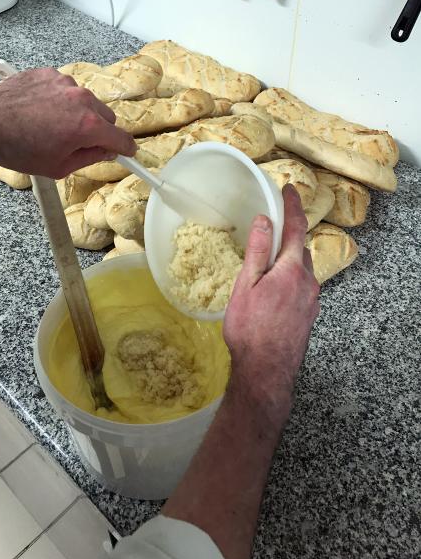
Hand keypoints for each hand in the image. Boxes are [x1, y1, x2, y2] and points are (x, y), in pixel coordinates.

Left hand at [0, 68, 135, 177]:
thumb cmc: (16, 147)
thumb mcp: (58, 167)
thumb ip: (90, 158)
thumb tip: (105, 152)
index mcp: (88, 126)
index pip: (122, 138)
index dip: (126, 149)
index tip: (127, 152)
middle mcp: (82, 100)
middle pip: (107, 117)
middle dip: (99, 130)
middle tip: (79, 143)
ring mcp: (65, 84)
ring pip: (86, 102)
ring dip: (79, 114)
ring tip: (53, 126)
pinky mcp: (50, 74)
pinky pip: (66, 90)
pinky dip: (60, 100)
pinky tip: (42, 112)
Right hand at [224, 185, 319, 412]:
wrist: (266, 371)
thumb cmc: (250, 327)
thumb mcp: (246, 285)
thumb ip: (257, 251)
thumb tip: (263, 219)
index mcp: (291, 269)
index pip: (295, 228)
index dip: (292, 205)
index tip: (288, 188)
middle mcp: (308, 281)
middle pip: (299, 249)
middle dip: (286, 237)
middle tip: (268, 232)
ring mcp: (311, 300)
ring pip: (301, 269)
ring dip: (287, 260)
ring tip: (267, 265)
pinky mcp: (309, 315)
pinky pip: (302, 287)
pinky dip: (290, 278)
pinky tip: (273, 291)